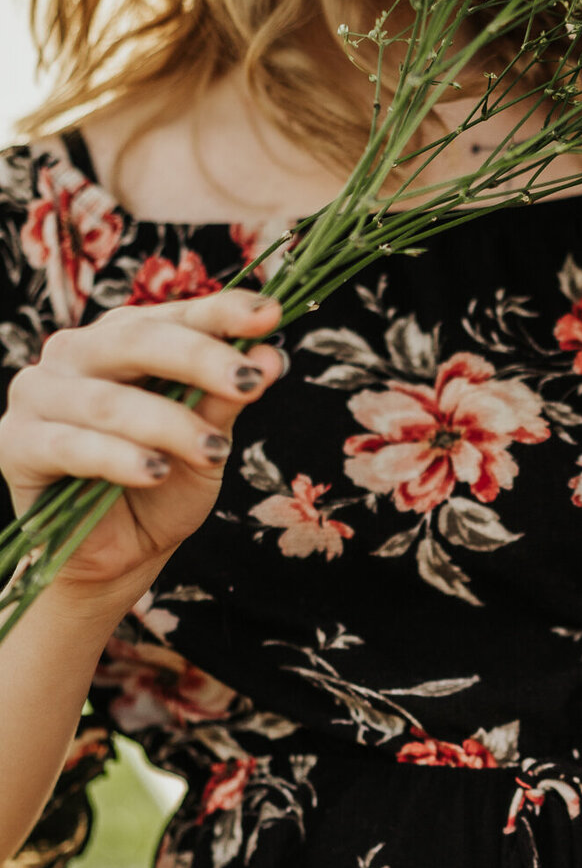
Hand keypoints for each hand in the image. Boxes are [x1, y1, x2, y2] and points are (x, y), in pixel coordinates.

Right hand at [0, 289, 282, 602]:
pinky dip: (119, 458)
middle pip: (136, 341)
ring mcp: (38, 394)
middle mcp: (76, 354)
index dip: (222, 312)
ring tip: (213, 451)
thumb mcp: (207, 442)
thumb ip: (228, 400)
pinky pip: (72, 445)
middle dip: (199, 358)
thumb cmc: (163, 486)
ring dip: (167, 424)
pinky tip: (156, 472)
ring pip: (108, 400)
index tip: (271, 315)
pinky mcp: (16, 443)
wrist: (118, 555)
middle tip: (250, 381)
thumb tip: (271, 356)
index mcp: (123, 339)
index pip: (175, 315)